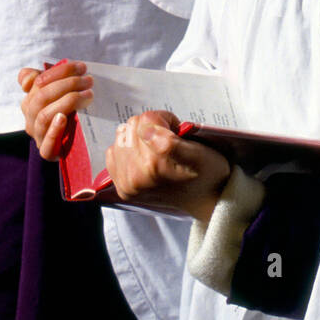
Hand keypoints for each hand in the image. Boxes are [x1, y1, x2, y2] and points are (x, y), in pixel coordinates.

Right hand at [19, 60, 93, 158]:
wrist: (73, 142)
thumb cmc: (67, 111)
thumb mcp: (59, 92)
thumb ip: (46, 78)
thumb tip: (29, 79)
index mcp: (30, 100)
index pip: (38, 81)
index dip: (60, 71)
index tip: (81, 67)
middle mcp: (30, 117)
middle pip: (42, 97)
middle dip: (68, 84)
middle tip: (88, 81)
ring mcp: (37, 135)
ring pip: (44, 116)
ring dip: (67, 102)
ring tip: (87, 96)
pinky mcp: (47, 152)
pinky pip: (46, 144)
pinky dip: (54, 130)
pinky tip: (64, 119)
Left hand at [106, 111, 230, 222]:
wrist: (205, 200)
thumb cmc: (206, 174)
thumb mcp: (199, 154)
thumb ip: (171, 143)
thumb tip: (145, 130)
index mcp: (155, 165)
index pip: (147, 119)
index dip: (165, 120)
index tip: (176, 131)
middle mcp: (136, 176)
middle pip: (133, 124)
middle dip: (152, 127)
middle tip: (168, 141)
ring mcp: (127, 183)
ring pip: (122, 134)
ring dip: (139, 137)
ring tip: (157, 150)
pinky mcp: (122, 187)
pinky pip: (113, 151)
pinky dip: (128, 150)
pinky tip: (143, 157)